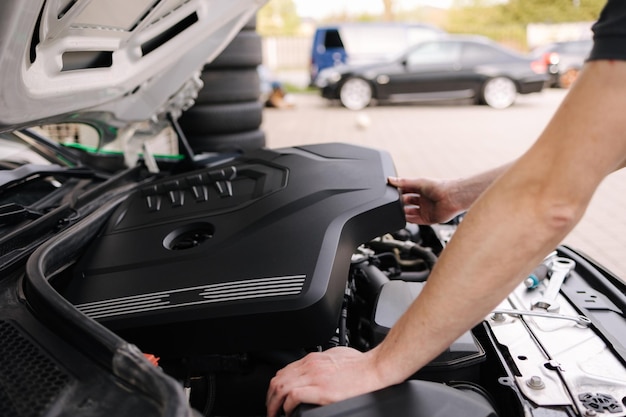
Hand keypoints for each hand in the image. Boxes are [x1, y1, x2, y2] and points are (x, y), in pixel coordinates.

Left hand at [266, 347, 387, 416]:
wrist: (374, 368)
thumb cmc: (361, 364)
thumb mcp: (336, 356)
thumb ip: (323, 362)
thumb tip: (318, 370)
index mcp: (313, 359)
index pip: (284, 371)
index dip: (276, 386)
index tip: (275, 396)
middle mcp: (310, 366)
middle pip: (278, 379)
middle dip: (270, 396)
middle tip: (271, 408)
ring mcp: (315, 377)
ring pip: (281, 387)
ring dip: (274, 403)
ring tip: (275, 413)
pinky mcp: (321, 391)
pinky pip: (293, 396)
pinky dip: (286, 406)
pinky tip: (288, 412)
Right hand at [388, 177, 461, 224]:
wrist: (452, 197)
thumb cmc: (440, 187)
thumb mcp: (418, 182)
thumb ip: (403, 182)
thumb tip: (390, 179)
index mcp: (421, 189)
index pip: (406, 191)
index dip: (399, 192)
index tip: (390, 192)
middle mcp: (423, 200)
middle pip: (407, 202)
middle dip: (400, 203)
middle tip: (393, 202)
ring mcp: (426, 209)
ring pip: (410, 213)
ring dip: (403, 212)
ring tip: (396, 210)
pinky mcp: (428, 219)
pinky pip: (416, 221)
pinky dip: (409, 220)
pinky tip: (403, 218)